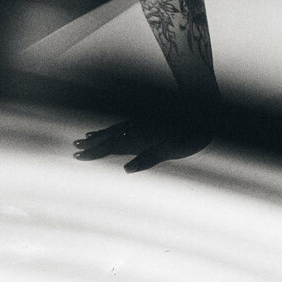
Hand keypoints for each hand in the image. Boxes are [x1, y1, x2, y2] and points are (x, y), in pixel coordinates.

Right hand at [73, 109, 216, 172]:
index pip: (112, 145)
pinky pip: (126, 123)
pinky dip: (115, 127)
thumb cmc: (191, 135)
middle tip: (75, 147)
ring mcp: (144, 121)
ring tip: (86, 136)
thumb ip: (148, 159)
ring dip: (101, 134)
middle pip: (111, 135)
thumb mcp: (172, 150)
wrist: (206, 112)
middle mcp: (140, 127)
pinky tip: (113, 129)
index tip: (78, 155)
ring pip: (117, 128)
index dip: (95, 151)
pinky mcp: (150, 118)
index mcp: (141, 137)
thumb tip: (125, 169)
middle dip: (93, 142)